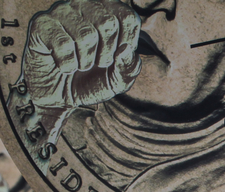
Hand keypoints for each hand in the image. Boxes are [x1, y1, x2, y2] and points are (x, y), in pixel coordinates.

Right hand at [24, 0, 140, 109]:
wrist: (60, 95)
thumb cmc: (92, 81)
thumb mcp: (118, 80)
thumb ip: (129, 68)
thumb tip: (125, 50)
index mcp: (108, 11)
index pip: (128, 18)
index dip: (127, 44)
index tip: (115, 57)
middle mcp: (84, 5)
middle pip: (108, 23)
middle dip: (105, 55)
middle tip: (95, 64)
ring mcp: (61, 11)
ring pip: (85, 34)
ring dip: (85, 62)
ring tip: (79, 65)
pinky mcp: (41, 23)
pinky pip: (62, 43)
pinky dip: (67, 64)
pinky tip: (63, 65)